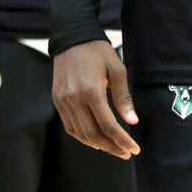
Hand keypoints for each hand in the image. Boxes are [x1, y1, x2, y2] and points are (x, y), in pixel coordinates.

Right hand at [53, 39, 139, 158]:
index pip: (108, 125)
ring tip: (114, 148)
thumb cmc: (98, 52)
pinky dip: (83, 137)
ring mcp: (63, 101)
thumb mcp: (117, 70)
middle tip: (126, 152)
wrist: (71, 38)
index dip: (122, 140)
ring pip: (80, 134)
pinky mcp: (57, 101)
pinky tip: (96, 139)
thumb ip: (124, 97)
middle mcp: (74, 99)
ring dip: (98, 145)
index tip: (134, 148)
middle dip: (112, 147)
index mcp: (91, 91)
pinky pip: (70, 126)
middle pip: (93, 134)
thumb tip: (132, 121)